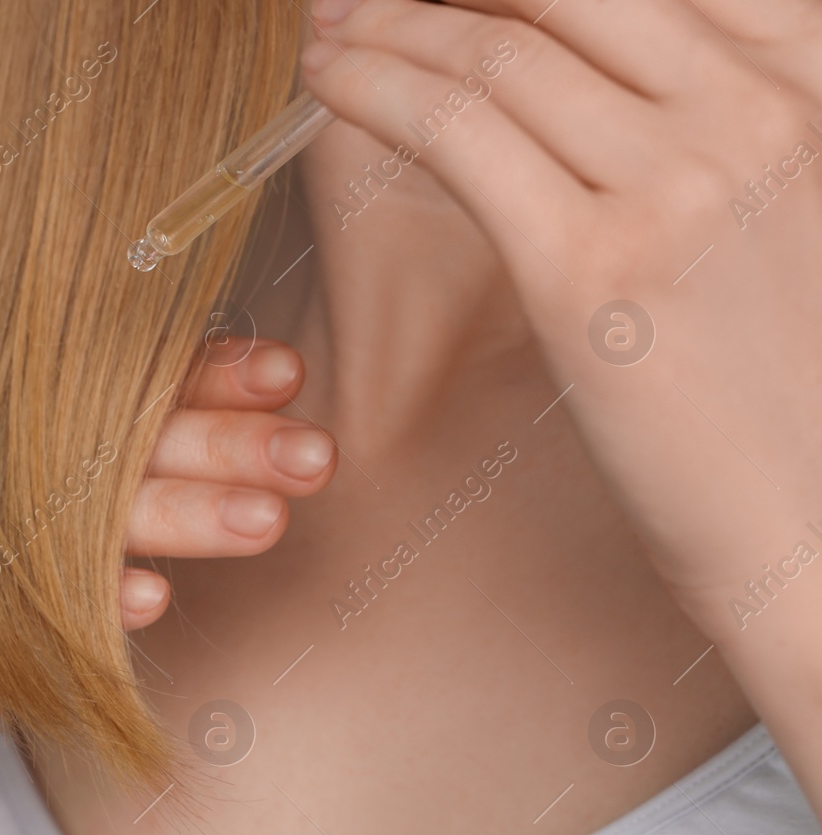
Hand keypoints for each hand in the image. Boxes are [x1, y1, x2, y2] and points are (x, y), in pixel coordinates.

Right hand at [0, 336, 334, 720]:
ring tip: (272, 520)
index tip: (274, 372)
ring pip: (47, 509)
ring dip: (167, 511)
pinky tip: (142, 607)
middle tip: (317, 447)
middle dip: (209, 439)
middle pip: (74, 432)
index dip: (175, 372)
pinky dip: (59, 602)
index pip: (60, 371)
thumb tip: (1, 431)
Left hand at [302, 0, 821, 637]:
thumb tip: (581, 71)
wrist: (813, 521)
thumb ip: (713, 113)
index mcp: (811, 72)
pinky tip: (326, 80)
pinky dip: (373, 90)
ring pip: (495, 52)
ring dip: (385, 28)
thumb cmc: (781, 375)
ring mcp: (679, 182)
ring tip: (325, 28)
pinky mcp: (592, 266)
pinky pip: (457, 134)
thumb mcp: (783, 200)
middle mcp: (757, 104)